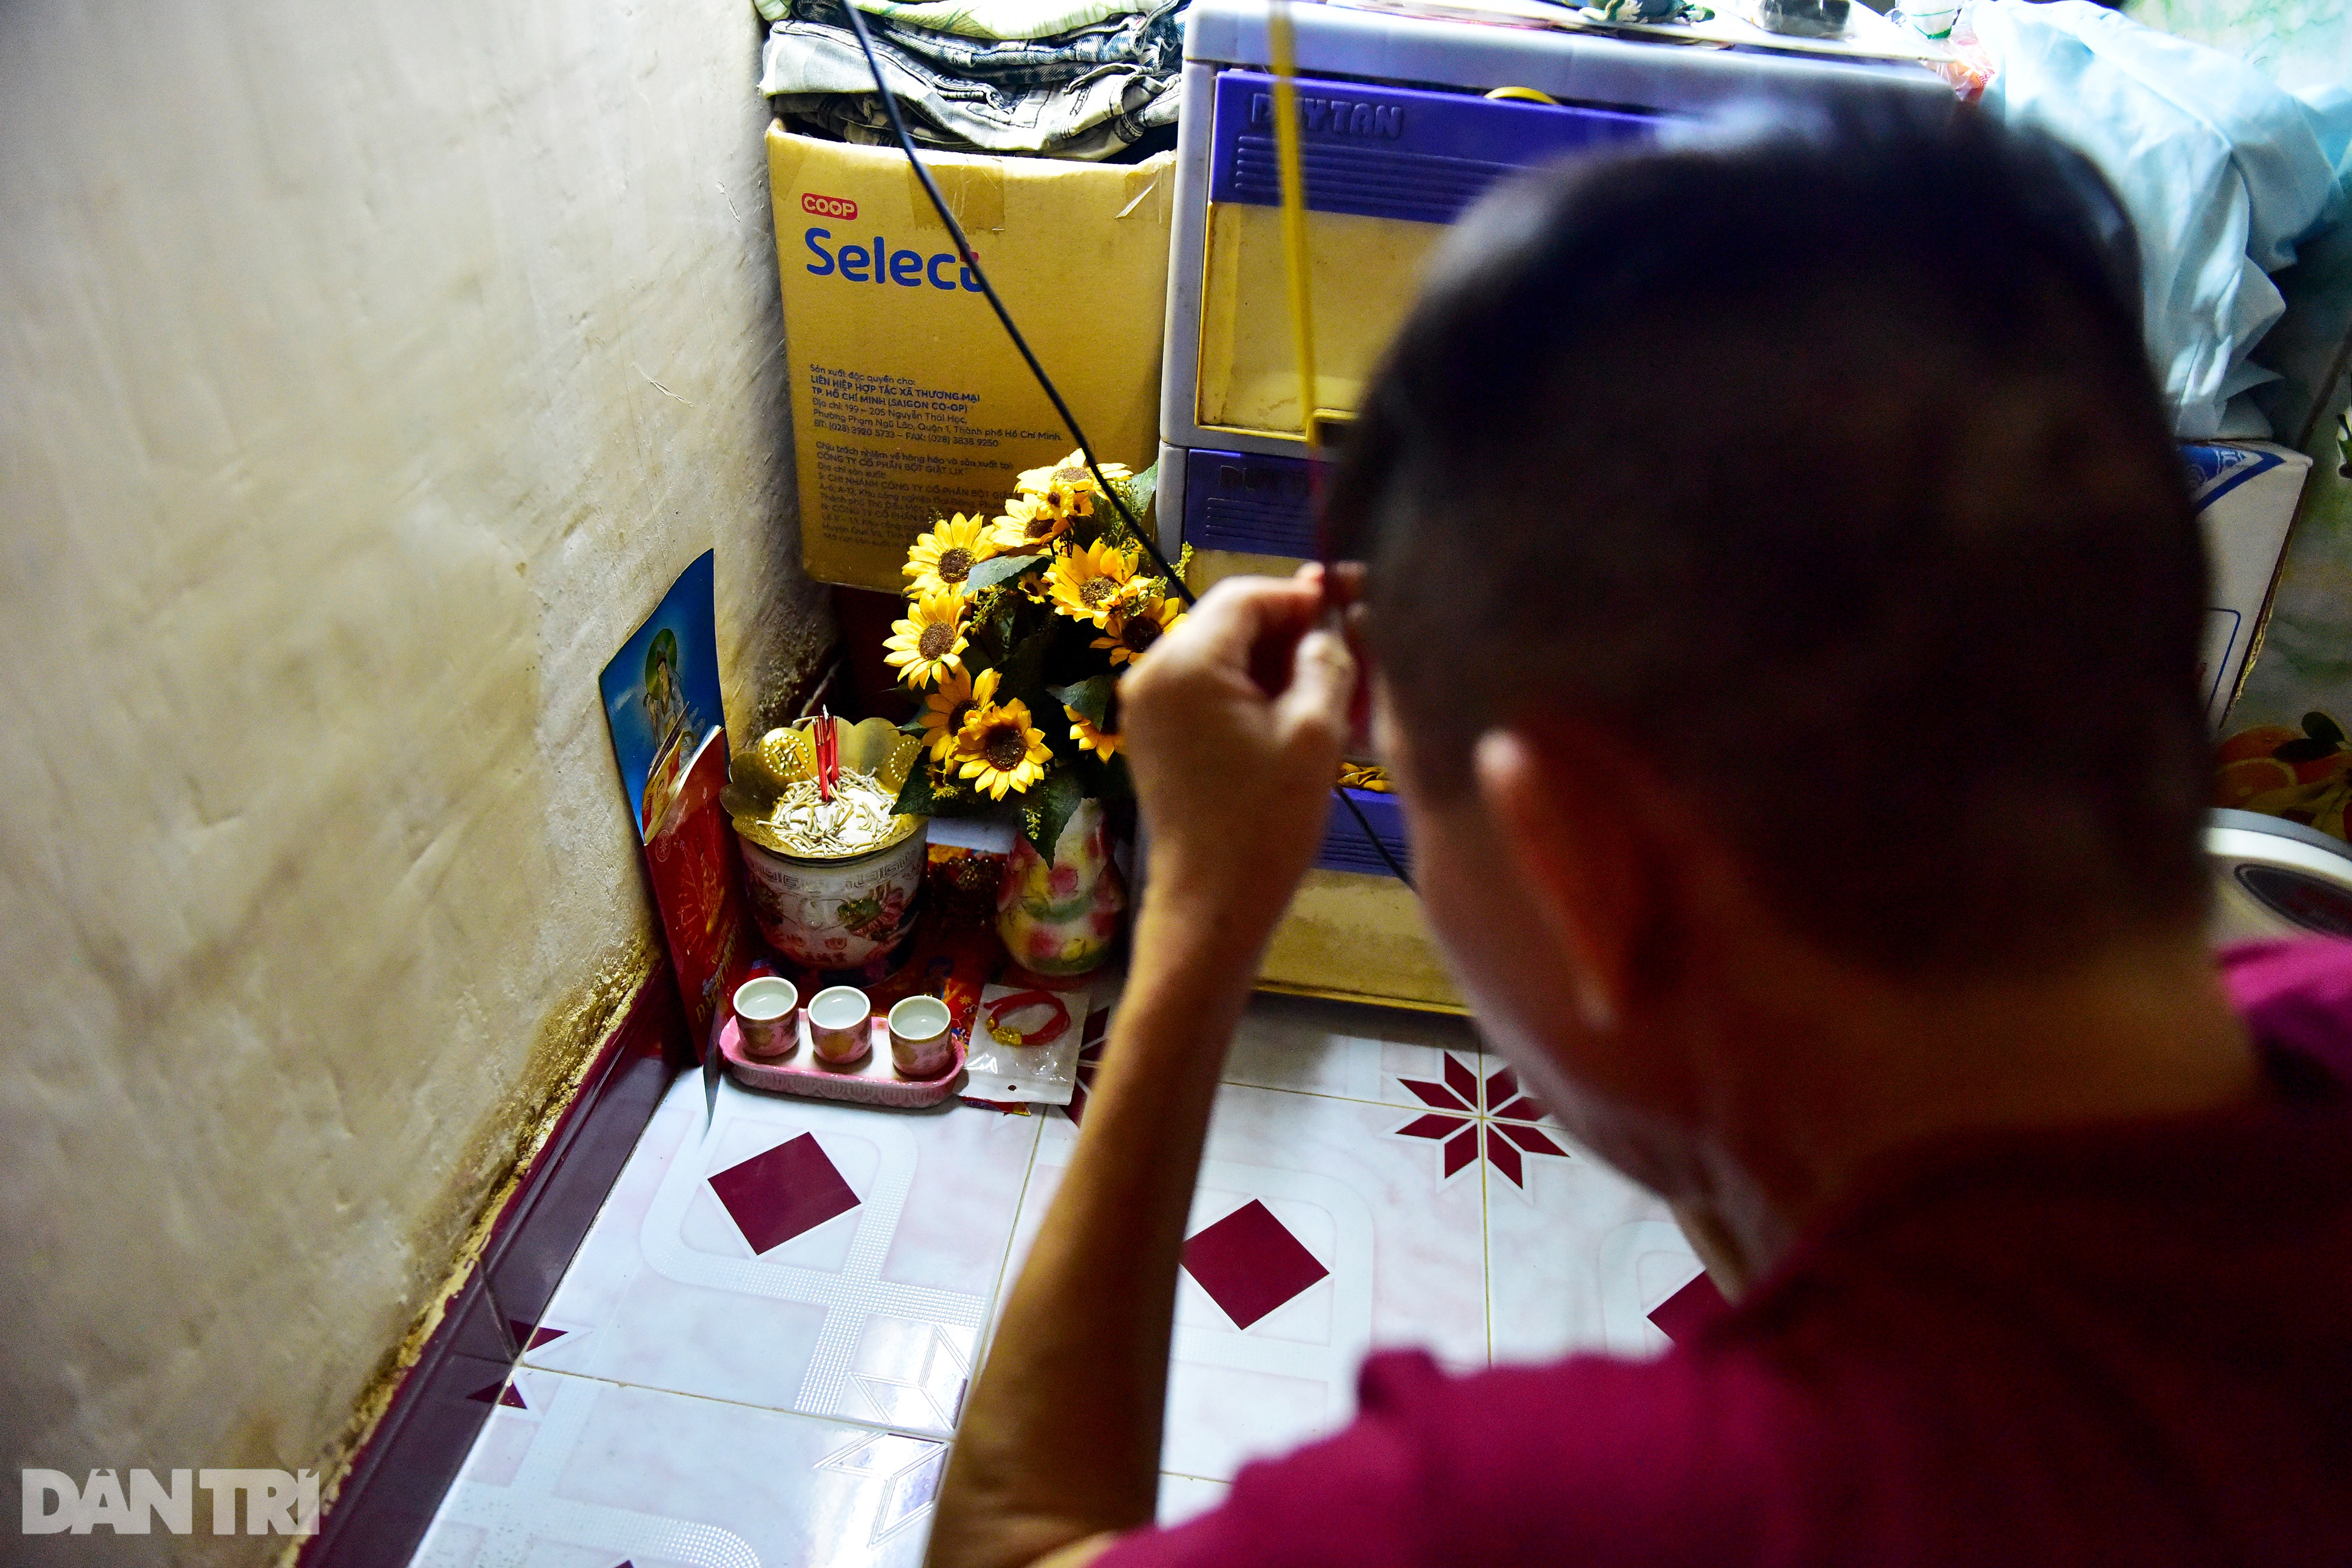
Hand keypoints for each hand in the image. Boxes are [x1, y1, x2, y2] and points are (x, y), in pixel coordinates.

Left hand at [1121, 566, 1356, 956]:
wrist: (1211, 906)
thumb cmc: (1265, 824)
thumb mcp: (1313, 735)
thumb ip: (1325, 662)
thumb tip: (1327, 621)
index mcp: (1185, 664)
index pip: (1245, 595)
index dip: (1300, 596)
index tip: (1349, 612)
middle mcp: (1151, 673)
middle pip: (1228, 622)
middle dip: (1287, 631)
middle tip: (1346, 654)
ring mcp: (1146, 706)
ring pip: (1218, 655)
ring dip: (1271, 663)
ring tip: (1327, 690)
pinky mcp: (1153, 735)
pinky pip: (1203, 690)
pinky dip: (1246, 691)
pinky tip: (1291, 717)